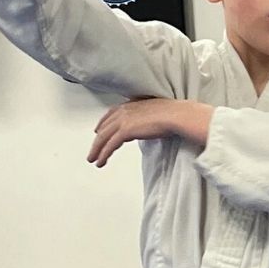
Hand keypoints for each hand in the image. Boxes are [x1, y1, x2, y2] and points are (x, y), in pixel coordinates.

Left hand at [88, 99, 212, 166]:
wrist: (176, 115)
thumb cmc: (172, 114)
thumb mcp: (155, 113)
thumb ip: (146, 119)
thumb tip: (147, 126)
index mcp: (130, 105)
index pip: (111, 114)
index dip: (102, 123)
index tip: (98, 130)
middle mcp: (124, 111)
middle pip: (104, 127)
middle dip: (97, 141)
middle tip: (92, 151)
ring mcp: (123, 120)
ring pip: (103, 137)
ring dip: (96, 150)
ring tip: (93, 160)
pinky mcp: (125, 130)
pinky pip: (110, 145)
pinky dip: (103, 154)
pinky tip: (101, 162)